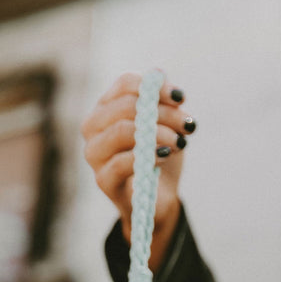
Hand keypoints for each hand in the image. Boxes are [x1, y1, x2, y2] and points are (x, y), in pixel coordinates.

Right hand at [81, 71, 195, 271]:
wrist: (159, 200)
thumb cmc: (160, 156)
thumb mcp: (167, 125)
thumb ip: (164, 103)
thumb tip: (163, 81)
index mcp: (106, 107)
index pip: (126, 84)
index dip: (156, 87)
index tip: (182, 98)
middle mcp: (93, 127)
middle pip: (127, 106)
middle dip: (164, 113)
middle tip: (187, 125)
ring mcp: (94, 154)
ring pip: (123, 130)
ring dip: (159, 133)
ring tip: (180, 143)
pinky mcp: (102, 179)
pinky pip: (122, 162)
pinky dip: (149, 156)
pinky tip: (166, 155)